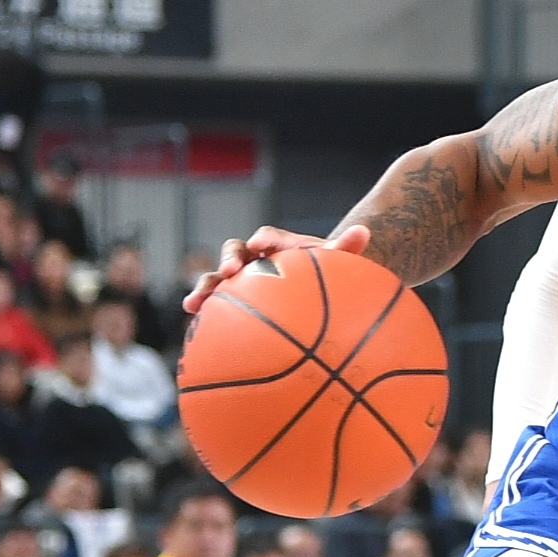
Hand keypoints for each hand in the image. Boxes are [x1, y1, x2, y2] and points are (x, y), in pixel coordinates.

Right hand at [183, 223, 372, 313]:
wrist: (314, 292)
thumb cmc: (325, 275)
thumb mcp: (335, 264)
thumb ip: (345, 248)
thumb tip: (364, 230)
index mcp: (278, 245)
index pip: (268, 236)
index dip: (263, 240)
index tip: (261, 246)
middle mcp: (255, 258)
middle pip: (236, 251)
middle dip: (229, 260)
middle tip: (228, 272)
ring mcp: (241, 279)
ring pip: (217, 278)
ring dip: (205, 287)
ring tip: (193, 303)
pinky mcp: (233, 300)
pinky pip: (216, 305)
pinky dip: (205, 311)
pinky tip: (196, 325)